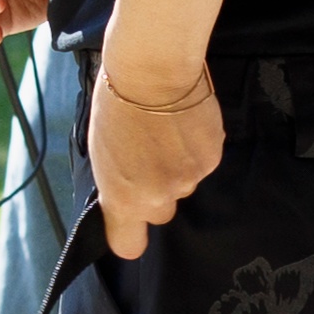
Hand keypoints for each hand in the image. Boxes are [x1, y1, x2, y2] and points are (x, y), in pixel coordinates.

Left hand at [89, 57, 223, 257]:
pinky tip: (185, 122)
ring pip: (185, 184)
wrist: (152, 68)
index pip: (129, 245)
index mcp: (123, 197)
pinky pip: (204, 163)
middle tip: (150, 157)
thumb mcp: (101, 149)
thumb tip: (129, 191)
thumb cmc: (116, 102)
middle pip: (162, 212)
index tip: (130, 221)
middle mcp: (158, 196)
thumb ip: (117, 182)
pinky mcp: (212, 159)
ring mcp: (189, 179)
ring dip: (178, 166)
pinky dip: (196, 147)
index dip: (130, 234)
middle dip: (158, 191)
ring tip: (168, 130)